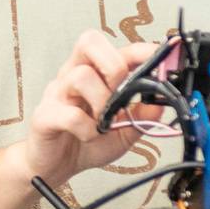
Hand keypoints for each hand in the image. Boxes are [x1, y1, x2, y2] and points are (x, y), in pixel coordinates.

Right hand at [22, 31, 163, 184]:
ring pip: (80, 76)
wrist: (54, 166)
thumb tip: (163, 101)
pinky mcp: (45, 116)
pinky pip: (69, 114)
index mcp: (95, 75)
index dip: (142, 50)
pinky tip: (90, 135)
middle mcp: (73, 76)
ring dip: (101, 101)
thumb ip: (144, 116)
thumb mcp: (124, 131)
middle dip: (114, 65)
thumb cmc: (85, 142)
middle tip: (120, 93)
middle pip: (89, 42)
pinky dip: (87, 128)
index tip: (164, 59)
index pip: (118, 49)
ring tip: (104, 123)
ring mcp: (57, 94)